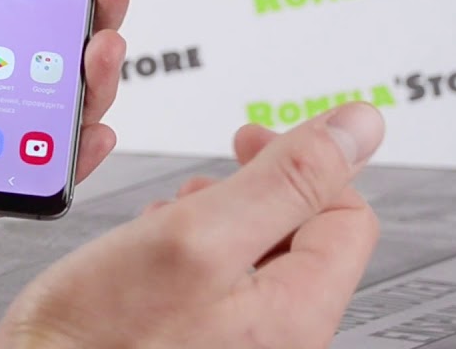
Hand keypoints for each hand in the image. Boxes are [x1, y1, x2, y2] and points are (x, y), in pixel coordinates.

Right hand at [0, 103, 384, 348]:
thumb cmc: (99, 336)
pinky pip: (220, 284)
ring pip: (258, 254)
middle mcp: (279, 335)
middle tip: (205, 187)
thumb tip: (356, 128)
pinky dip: (192, 252)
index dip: (305, 161)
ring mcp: (239, 342)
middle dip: (256, 190)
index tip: (250, 142)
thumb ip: (286, 179)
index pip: (348, 213)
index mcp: (296, 309)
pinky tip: (154, 255)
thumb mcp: (199, 234)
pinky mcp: (200, 341)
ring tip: (173, 221)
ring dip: (218, 218)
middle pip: (305, 233)